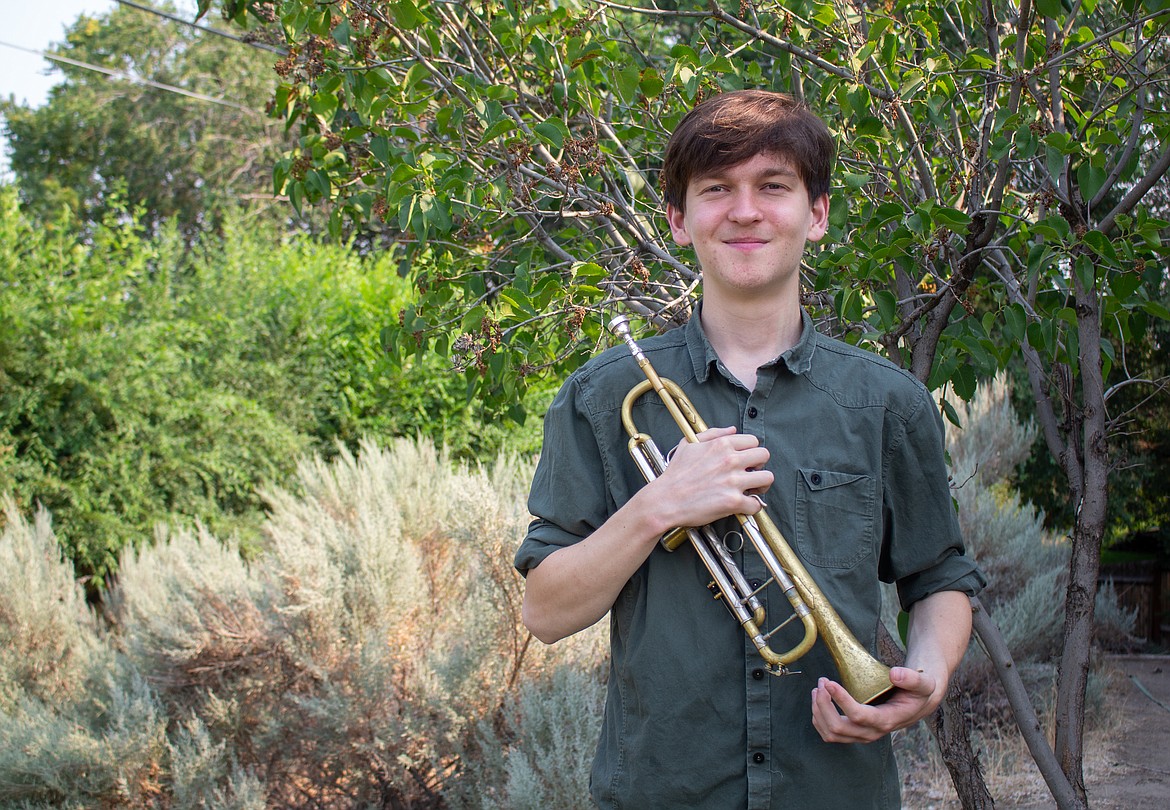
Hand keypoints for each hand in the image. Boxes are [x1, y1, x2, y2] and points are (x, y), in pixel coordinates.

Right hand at [651, 426, 773, 528]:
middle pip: (764, 456)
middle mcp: (730, 460)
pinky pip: (756, 504)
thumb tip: (732, 429)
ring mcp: (733, 481)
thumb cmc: (675, 474)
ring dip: (761, 485)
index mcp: (722, 445)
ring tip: (751, 490)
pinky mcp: (733, 502)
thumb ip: (712, 433)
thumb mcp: (689, 444)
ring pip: (767, 478)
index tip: (745, 461)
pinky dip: (751, 507)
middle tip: (750, 475)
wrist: (665, 500)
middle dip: (759, 465)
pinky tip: (742, 506)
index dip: (751, 451)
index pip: (753, 441)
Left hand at [810, 666, 943, 743]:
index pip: (858, 716)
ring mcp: (861, 735)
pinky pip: (829, 733)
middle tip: (821, 682)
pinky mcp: (853, 734)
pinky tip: (819, 700)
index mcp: (886, 720)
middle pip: (838, 728)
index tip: (829, 682)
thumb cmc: (918, 692)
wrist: (916, 704)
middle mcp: (872, 732)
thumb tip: (895, 674)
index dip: (841, 700)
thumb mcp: (923, 683)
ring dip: (818, 711)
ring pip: (830, 733)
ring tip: (818, 688)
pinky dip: (819, 718)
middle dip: (824, 705)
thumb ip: (912, 678)